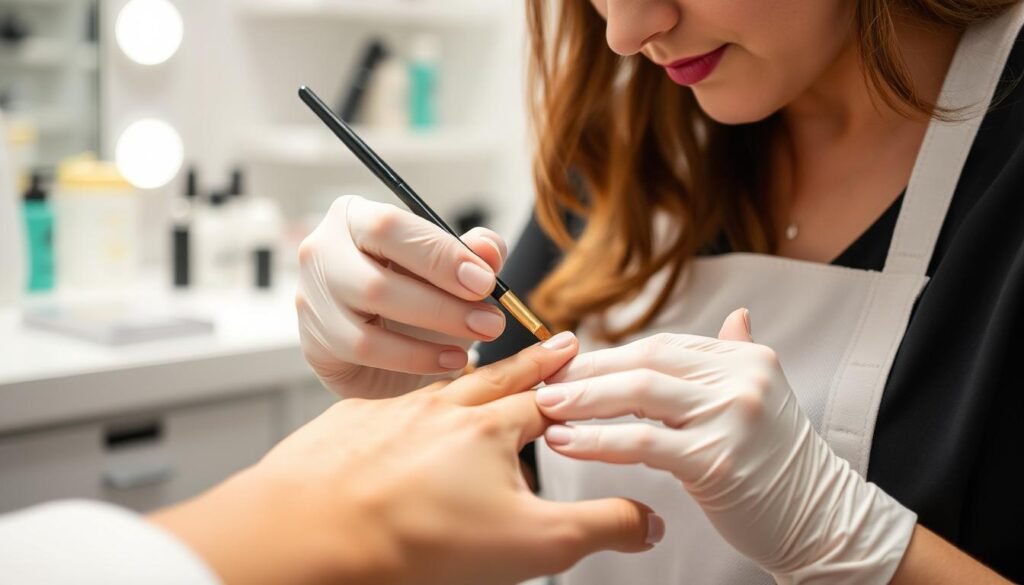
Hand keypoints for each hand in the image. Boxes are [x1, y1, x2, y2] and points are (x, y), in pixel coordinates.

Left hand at [150, 332, 662, 584]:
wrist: (315, 531)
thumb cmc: (419, 538)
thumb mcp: (533, 544)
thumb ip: (600, 527)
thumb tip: (648, 522)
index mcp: (490, 428)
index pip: (543, 396)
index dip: (568, 381)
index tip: (583, 357)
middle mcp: (442, 408)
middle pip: (499, 377)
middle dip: (532, 362)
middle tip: (555, 342)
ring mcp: (392, 413)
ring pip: (444, 386)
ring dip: (472, 377)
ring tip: (486, 370)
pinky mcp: (348, 426)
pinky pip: (388, 403)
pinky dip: (407, 401)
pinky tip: (405, 410)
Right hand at [296, 195, 508, 397]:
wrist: (383, 350)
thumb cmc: (414, 294)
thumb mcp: (448, 270)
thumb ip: (472, 254)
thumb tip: (489, 250)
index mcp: (354, 217)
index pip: (390, 226)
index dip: (441, 254)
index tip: (486, 282)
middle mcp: (322, 250)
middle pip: (377, 278)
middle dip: (443, 303)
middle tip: (491, 321)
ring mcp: (312, 296)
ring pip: (370, 318)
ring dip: (432, 332)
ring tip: (475, 343)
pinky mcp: (314, 340)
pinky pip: (366, 350)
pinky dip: (415, 358)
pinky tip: (449, 360)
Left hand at [536, 310, 916, 583]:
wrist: (818, 518)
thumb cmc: (776, 463)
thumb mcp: (761, 397)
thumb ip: (737, 356)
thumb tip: (735, 315)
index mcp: (743, 358)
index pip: (660, 346)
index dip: (607, 355)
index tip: (565, 365)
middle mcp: (740, 377)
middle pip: (644, 362)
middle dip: (588, 372)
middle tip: (543, 382)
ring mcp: (731, 415)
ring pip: (639, 394)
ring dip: (584, 400)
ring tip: (546, 408)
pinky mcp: (717, 458)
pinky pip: (643, 442)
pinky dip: (597, 440)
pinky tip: (566, 442)